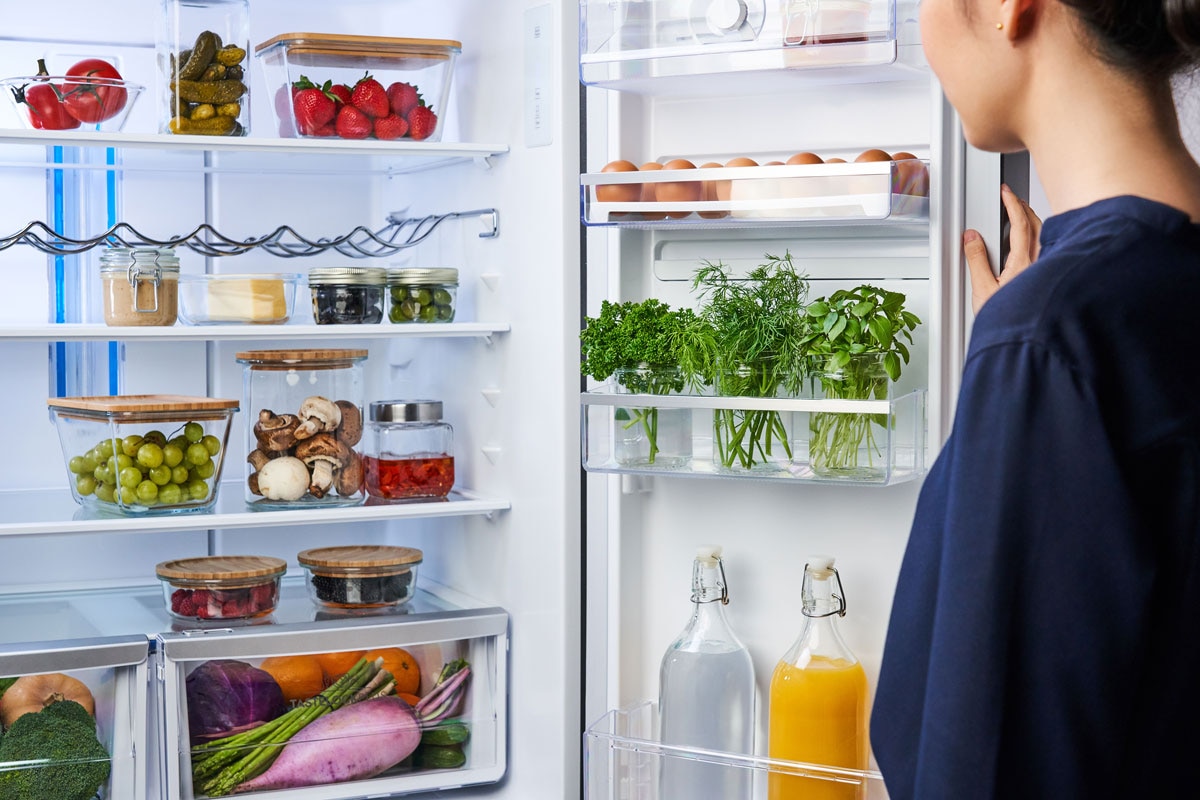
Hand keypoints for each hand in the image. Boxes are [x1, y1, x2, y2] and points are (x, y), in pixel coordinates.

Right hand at [963, 184, 1041, 313]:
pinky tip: (1033, 243)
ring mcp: (1047, 270)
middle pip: (1038, 225)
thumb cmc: (1010, 322)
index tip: (1006, 193)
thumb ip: (976, 260)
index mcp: (1024, 263)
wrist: (1025, 343)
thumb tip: (971, 237)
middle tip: (1012, 200)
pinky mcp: (1049, 278)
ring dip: (1034, 222)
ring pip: (1045, 236)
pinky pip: (1048, 250)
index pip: (1021, 224)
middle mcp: (1041, 264)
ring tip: (1020, 215)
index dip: (1013, 204)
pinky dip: (1040, 239)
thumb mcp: (983, 291)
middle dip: (1024, 208)